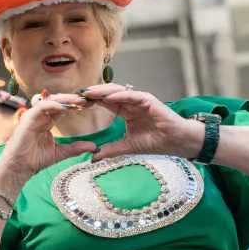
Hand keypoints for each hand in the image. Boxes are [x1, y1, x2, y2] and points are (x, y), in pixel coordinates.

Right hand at [0, 95, 97, 188]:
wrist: (19, 168)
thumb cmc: (35, 160)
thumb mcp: (61, 152)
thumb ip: (76, 148)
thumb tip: (94, 147)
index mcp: (47, 121)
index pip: (62, 107)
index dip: (75, 105)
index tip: (90, 105)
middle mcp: (40, 116)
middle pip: (58, 101)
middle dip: (73, 99)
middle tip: (88, 100)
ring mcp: (33, 116)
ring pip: (50, 101)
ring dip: (65, 100)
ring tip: (79, 102)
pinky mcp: (28, 120)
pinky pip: (41, 108)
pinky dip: (52, 106)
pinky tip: (64, 108)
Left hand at [74, 84, 203, 160]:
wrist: (175, 142)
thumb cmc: (155, 142)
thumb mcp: (127, 147)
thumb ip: (110, 150)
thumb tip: (92, 158)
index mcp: (124, 110)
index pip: (103, 102)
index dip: (89, 102)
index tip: (73, 104)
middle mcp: (130, 102)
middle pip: (107, 94)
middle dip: (91, 93)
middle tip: (75, 95)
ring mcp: (139, 99)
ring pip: (117, 92)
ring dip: (101, 92)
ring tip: (87, 93)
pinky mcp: (148, 100)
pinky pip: (131, 95)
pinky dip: (118, 96)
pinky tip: (106, 98)